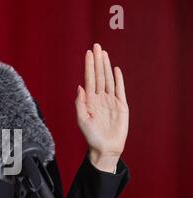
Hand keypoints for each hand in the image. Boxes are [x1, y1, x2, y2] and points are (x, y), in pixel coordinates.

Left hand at [75, 43, 128, 172]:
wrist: (105, 147)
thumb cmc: (91, 136)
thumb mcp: (81, 120)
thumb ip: (80, 103)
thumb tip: (80, 86)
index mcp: (89, 100)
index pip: (89, 79)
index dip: (89, 66)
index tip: (88, 53)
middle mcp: (100, 97)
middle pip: (99, 75)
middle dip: (98, 61)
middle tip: (97, 46)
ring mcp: (111, 100)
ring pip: (108, 79)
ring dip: (106, 66)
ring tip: (104, 53)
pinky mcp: (121, 105)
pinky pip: (120, 89)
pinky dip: (118, 79)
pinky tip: (115, 69)